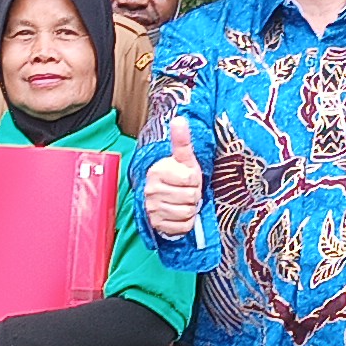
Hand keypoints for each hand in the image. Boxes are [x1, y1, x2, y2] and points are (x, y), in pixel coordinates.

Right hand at [143, 121, 205, 240]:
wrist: (161, 197)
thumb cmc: (176, 176)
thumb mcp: (182, 158)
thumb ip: (181, 141)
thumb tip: (179, 119)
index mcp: (157, 171)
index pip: (190, 179)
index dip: (195, 180)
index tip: (188, 178)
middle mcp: (151, 190)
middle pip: (190, 197)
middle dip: (193, 195)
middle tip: (187, 191)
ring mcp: (152, 208)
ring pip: (187, 212)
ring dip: (190, 209)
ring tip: (183, 202)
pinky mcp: (156, 224)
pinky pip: (183, 226)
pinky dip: (186, 222)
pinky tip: (180, 214)